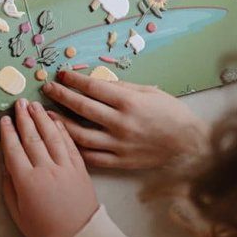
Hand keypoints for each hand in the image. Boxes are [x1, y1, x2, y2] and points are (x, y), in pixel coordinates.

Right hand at [0, 99, 98, 236]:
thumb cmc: (46, 232)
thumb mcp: (19, 215)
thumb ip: (10, 188)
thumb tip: (6, 166)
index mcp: (27, 183)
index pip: (14, 150)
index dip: (8, 133)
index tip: (4, 120)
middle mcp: (46, 170)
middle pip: (32, 138)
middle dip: (24, 118)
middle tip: (19, 103)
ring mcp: (66, 168)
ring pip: (52, 136)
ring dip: (42, 118)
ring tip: (35, 105)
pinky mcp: (81, 169)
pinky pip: (70, 144)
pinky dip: (62, 130)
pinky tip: (56, 120)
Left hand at [40, 70, 207, 169]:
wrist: (190, 145)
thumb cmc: (172, 114)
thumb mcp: (149, 92)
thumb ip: (121, 87)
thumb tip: (94, 82)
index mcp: (129, 102)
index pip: (92, 88)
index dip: (73, 80)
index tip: (60, 74)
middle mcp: (121, 123)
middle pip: (81, 108)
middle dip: (60, 96)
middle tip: (46, 89)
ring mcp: (119, 145)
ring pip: (81, 135)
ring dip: (60, 124)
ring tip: (47, 116)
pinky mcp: (121, 162)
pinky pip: (91, 157)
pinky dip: (75, 149)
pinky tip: (63, 141)